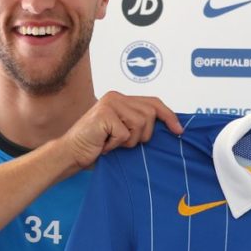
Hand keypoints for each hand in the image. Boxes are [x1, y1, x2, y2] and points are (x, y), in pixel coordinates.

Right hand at [62, 91, 182, 168]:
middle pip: (150, 114)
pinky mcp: (104, 114)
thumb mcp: (124, 132)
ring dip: (129, 141)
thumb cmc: (98, 146)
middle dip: (143, 135)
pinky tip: (104, 145)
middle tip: (125, 143)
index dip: (169, 116)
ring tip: (112, 143)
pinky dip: (116, 145)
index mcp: (122, 99)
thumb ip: (140, 123)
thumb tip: (170, 127)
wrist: (71, 154)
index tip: (179, 131)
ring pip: (140, 124)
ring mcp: (110, 103)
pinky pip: (125, 134)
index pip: (154, 102)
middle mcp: (116, 97)